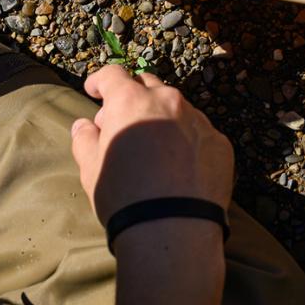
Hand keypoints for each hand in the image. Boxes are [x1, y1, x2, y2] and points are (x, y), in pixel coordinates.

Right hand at [71, 65, 233, 223]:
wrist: (172, 229)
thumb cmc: (124, 197)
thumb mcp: (91, 168)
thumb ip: (85, 139)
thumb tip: (84, 126)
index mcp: (131, 102)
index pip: (113, 75)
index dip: (101, 80)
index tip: (95, 91)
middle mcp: (168, 101)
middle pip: (148, 85)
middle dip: (133, 97)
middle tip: (122, 124)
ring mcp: (198, 120)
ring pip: (177, 108)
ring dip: (162, 118)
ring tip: (154, 148)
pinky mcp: (220, 142)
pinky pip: (199, 132)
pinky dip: (187, 140)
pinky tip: (179, 166)